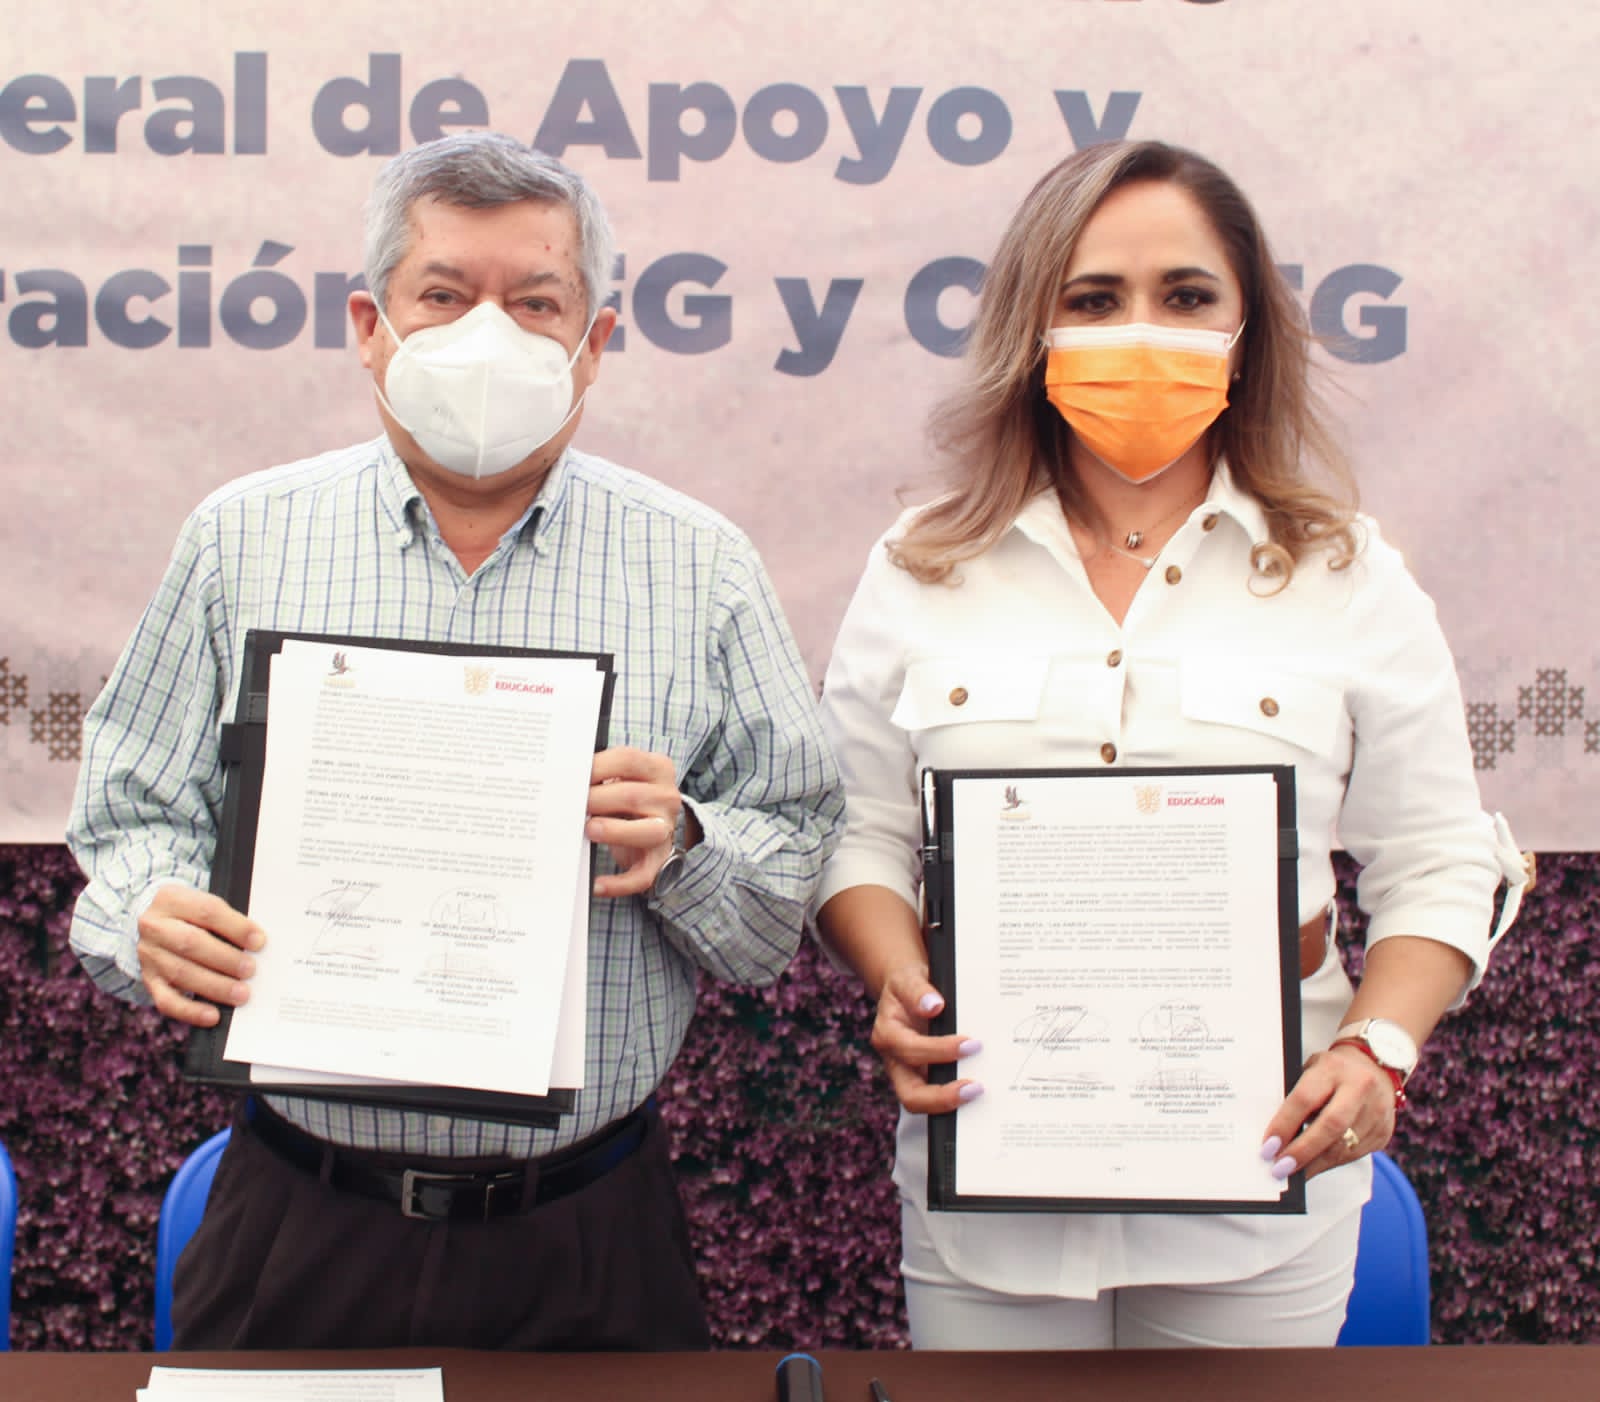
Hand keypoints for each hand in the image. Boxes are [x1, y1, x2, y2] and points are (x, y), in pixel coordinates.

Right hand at [137, 884, 264, 1027]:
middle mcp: (155, 927)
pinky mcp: (149, 980)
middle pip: (191, 943)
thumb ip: (227, 920)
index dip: (235, 927)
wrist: (151, 921)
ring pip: (181, 973)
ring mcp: (149, 955)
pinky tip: (213, 1015)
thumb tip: (259, 944)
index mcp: (171, 899)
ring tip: (242, 994)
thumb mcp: (202, 904)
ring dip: (215, 986)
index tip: (259, 941)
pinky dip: (191, 1011)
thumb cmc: (190, 914)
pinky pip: (166, 1000)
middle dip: (225, 959)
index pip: (207, 911)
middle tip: (251, 970)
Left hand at [586, 746, 690, 897]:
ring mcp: (665, 830)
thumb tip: (564, 778)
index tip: (572, 774)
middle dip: (598, 800)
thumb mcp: (621, 776)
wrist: (653, 822)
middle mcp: (666, 798)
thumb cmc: (626, 795)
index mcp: (657, 769)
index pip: (629, 759)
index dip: (598, 766)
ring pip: (647, 832)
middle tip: (571, 804)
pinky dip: (620, 883)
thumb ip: (602, 773)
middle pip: (633, 796)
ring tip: (589, 830)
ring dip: (615, 831)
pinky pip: (644, 875)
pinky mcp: (659, 860)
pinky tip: (597, 885)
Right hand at [871, 962, 982, 1114]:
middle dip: (942, 1095)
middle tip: (976, 1087)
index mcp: (887, 1034)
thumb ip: (918, 991)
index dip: (940, 1051)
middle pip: (910, 1094)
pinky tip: (978, 1095)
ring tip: (978, 1092)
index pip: (910, 1050)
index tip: (971, 1044)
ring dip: (949, 1103)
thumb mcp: (908, 978)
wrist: (905, 991)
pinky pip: (935, 1098)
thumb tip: (933, 1005)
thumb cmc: (908, 986)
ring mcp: (907, 1074)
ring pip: (921, 1103)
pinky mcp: (922, 1080)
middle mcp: (895, 1060)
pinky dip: (955, 1101)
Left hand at [1260, 1044, 1397, 1180]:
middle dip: (1303, 1151)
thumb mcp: (1311, 1070)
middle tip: (1280, 1168)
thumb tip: (1275, 1135)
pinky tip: (1314, 1166)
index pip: (1305, 1098)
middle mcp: (1359, 1088)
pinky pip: (1355, 1155)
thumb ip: (1297, 1097)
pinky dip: (1330, 1163)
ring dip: (1315, 1164)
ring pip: (1344, 1147)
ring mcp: (1376, 1111)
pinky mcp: (1383, 1132)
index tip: (1268, 1146)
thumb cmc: (1332, 1070)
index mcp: (1334, 1068)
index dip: (1285, 1125)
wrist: (1375, 1066)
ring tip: (1293, 1173)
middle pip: (1330, 1126)